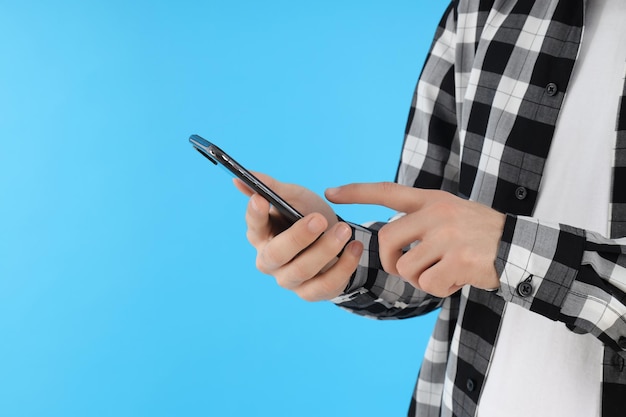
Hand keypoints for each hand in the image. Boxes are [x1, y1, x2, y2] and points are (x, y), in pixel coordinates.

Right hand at [234, 173, 362, 300]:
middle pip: (277, 254)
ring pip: (303, 270)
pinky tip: (355, 248)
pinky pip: (326, 285)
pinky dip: (344, 266)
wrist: (332, 236)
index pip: (253, 226)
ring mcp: (288, 280)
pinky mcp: (311, 293)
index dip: (255, 214)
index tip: (261, 199)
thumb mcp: (293, 197)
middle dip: (298, 236)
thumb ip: (272, 188)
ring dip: (326, 249)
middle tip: (320, 218)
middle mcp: (269, 260)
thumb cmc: (305, 214)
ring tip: (345, 230)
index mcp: (261, 235)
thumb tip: (239, 179)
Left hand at [326, 182, 504, 296]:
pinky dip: (439, 289)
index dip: (356, 192)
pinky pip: (429, 285)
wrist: (520, 248)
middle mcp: (437, 213)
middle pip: (387, 238)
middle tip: (409, 269)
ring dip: (419, 279)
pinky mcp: (459, 260)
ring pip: (407, 267)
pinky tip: (457, 280)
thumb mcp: (450, 214)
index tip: (329, 193)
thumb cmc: (480, 235)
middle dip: (391, 261)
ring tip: (443, 273)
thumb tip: (388, 245)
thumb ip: (421, 222)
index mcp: (432, 199)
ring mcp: (448, 235)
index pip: (386, 191)